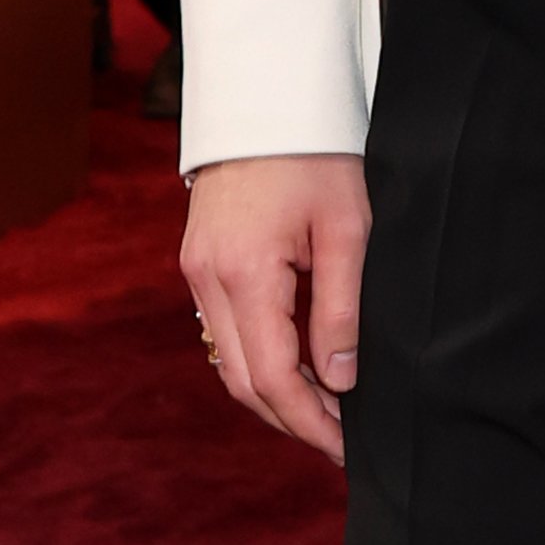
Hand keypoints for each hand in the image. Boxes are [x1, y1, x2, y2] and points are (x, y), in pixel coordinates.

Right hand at [184, 153, 369, 461]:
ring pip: (228, 362)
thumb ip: (342, 309)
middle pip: (241, 381)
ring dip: (274, 394)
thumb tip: (340, 380)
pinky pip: (224, 332)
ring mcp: (196, 272)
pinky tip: (299, 368)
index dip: (309, 421)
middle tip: (341, 441)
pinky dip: (258, 361)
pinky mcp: (199, 263)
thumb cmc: (317, 153)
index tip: (347, 447)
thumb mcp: (348, 229)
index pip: (271, 376)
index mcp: (244, 272)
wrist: (267, 98)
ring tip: (327, 411)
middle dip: (291, 419)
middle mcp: (207, 279)